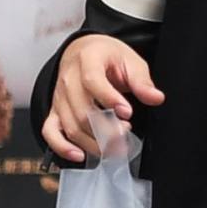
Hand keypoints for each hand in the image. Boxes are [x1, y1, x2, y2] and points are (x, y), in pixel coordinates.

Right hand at [43, 33, 164, 163]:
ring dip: (93, 142)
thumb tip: (155, 98)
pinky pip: (51, 132)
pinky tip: (80, 155)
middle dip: (106, 129)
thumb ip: (141, 81)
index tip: (127, 113)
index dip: (110, 99)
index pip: (92, 81)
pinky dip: (62, 147)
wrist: (83, 52)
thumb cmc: (107, 57)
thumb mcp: (130, 60)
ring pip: (71, 126)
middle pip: (82, 111)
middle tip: (125, 136)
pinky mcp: (55, 111)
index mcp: (87, 59)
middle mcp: (68, 78)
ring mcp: (59, 97)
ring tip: (115, 146)